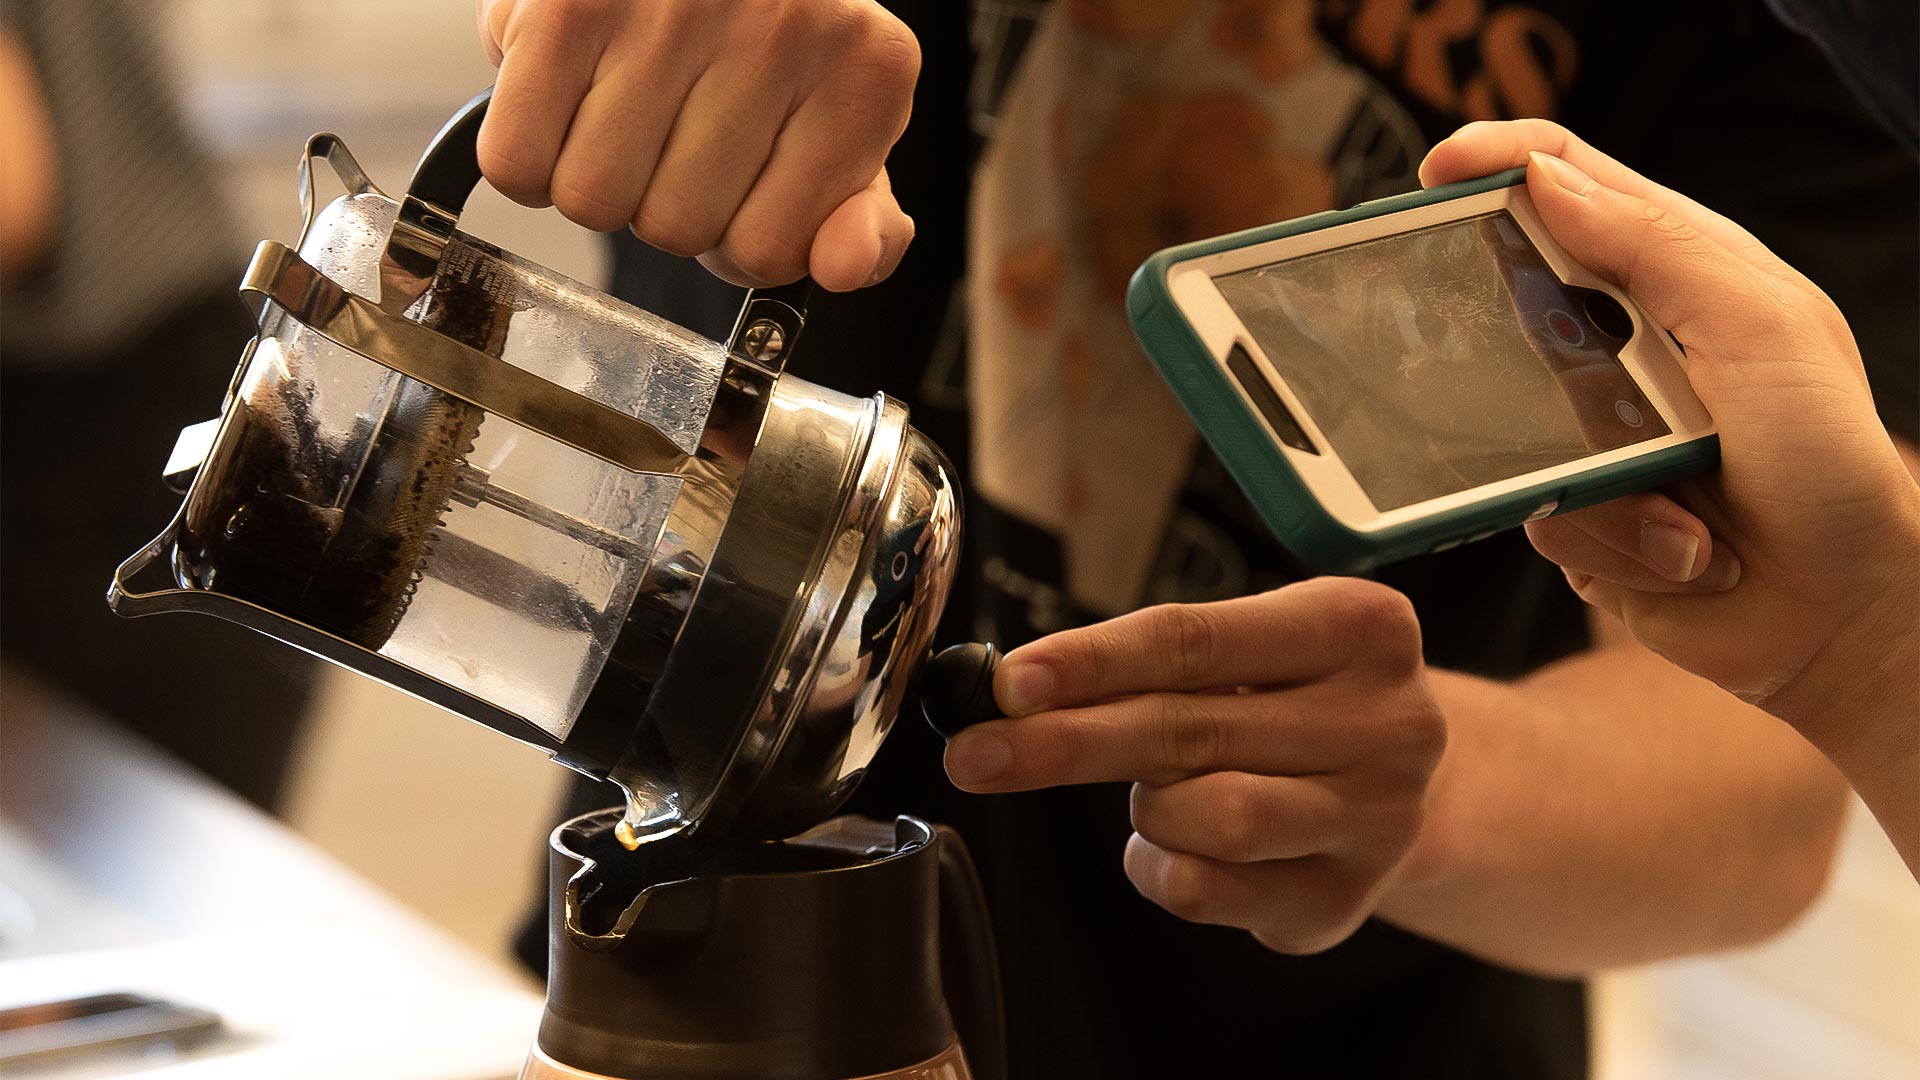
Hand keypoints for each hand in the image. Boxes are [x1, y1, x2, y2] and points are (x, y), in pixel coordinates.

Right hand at [475, 0, 919, 290]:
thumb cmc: (763, 38)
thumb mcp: (836, 126)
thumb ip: (859, 217)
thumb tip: (844, 267)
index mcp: (865, 75)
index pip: (768, 253)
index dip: (732, 237)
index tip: (736, 179)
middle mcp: (782, 29)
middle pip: (675, 230)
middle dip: (662, 202)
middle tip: (668, 132)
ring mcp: (674, 9)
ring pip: (593, 202)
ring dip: (592, 179)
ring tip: (619, 109)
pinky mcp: (571, 4)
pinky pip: (517, 161)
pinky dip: (526, 155)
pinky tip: (563, 100)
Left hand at [944, 578, 1445, 953]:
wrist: (1412, 786)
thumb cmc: (1298, 699)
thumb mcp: (1254, 649)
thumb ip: (1156, 664)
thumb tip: (1012, 694)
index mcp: (1361, 627)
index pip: (1196, 640)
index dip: (1091, 663)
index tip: (1008, 684)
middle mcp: (1388, 722)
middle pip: (1191, 731)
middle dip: (1066, 744)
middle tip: (975, 755)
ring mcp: (1378, 820)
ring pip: (1211, 820)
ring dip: (1148, 808)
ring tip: (1157, 792)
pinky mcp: (1346, 902)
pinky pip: (1207, 891)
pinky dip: (1160, 865)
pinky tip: (1177, 843)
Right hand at [1420, 120, 1919, 728]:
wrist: (1839, 614)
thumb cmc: (1830, 463)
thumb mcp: (1761, 325)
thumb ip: (1656, 245)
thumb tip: (1544, 177)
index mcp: (1675, 274)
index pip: (1571, 182)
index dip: (1498, 162)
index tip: (1435, 171)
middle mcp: (1623, 344)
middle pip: (1508, 301)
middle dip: (1505, 342)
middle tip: (1548, 379)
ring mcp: (1592, 430)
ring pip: (1508, 427)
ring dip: (1598, 481)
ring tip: (1686, 507)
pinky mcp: (1576, 510)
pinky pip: (1532, 514)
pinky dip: (1608, 541)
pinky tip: (1680, 553)